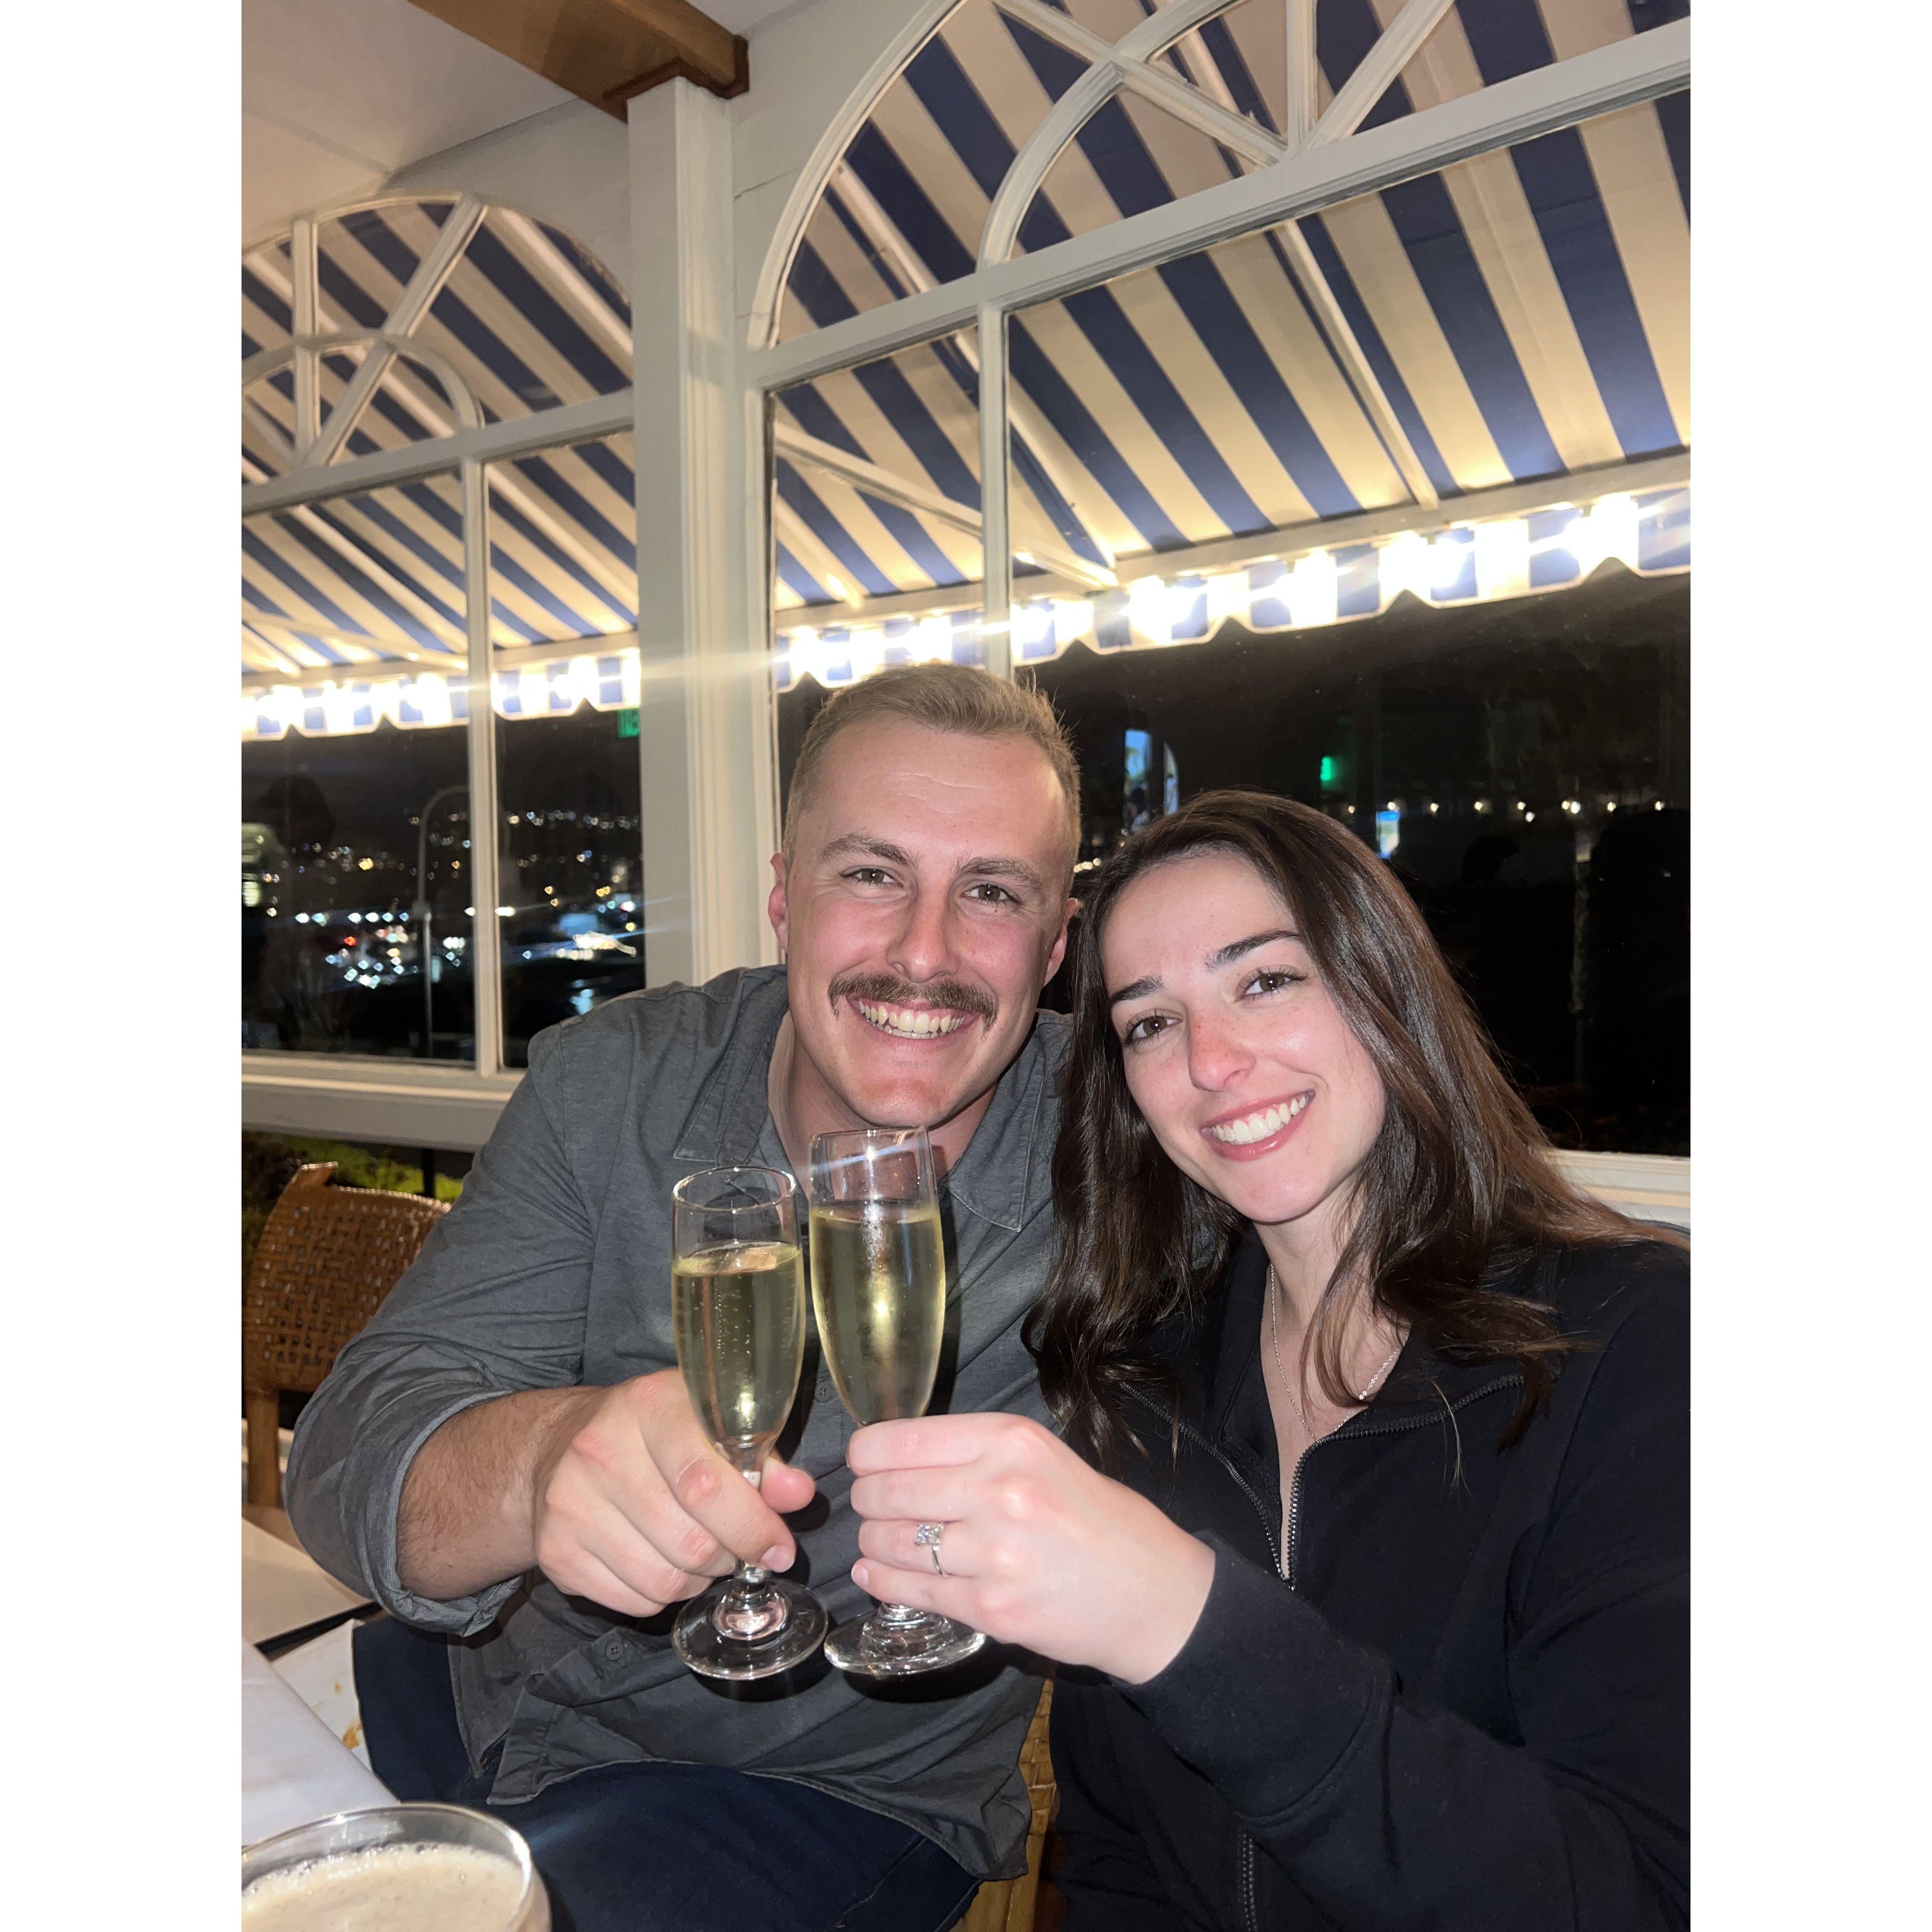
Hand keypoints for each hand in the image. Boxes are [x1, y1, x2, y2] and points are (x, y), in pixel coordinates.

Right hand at [528, 1369, 815, 1617]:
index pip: (705, 1482)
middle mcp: (601, 1450)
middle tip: (739, 1547)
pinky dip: (661, 1595)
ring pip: (664, 1580)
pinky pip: (634, 1602)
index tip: (779, 1548)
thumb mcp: (710, 1423)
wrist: (559, 1445)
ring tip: (701, 1551)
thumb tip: (799, 1496)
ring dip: (699, 1579)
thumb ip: (760, 1458)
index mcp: (649, 1405)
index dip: (752, 1525)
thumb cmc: (653, 1433)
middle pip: (690, 1541)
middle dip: (731, 1556)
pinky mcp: (555, 1552)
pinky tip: (661, 1561)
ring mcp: (570, 1504)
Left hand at [847, 1413, 1214, 1683]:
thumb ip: (977, 1453)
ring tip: (876, 1539)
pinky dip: (882, 1580)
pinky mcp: (992, 1608)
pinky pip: (911, 1591)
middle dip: (866, 1499)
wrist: (1154, 1595)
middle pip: (886, 1491)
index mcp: (1012, 1441)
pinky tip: (874, 1573)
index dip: (866, 1454)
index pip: (900, 1440)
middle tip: (869, 1504)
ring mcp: (994, 1553)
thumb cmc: (1099, 1520)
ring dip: (872, 1541)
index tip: (864, 1462)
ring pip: (890, 1542)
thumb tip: (898, 1456)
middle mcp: (999, 1489)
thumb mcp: (1046, 1457)